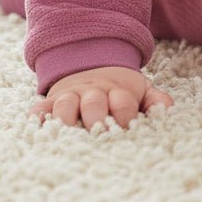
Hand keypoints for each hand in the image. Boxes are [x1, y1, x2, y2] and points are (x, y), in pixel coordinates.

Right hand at [29, 66, 173, 130]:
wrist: (92, 66)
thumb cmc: (119, 91)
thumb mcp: (140, 90)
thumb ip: (155, 100)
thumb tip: (166, 109)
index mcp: (117, 90)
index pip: (122, 102)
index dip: (125, 117)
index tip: (127, 132)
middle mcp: (93, 91)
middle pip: (94, 102)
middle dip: (96, 120)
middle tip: (99, 136)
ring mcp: (71, 95)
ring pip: (65, 103)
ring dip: (66, 118)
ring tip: (67, 136)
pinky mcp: (51, 101)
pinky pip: (40, 107)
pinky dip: (37, 116)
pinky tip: (35, 126)